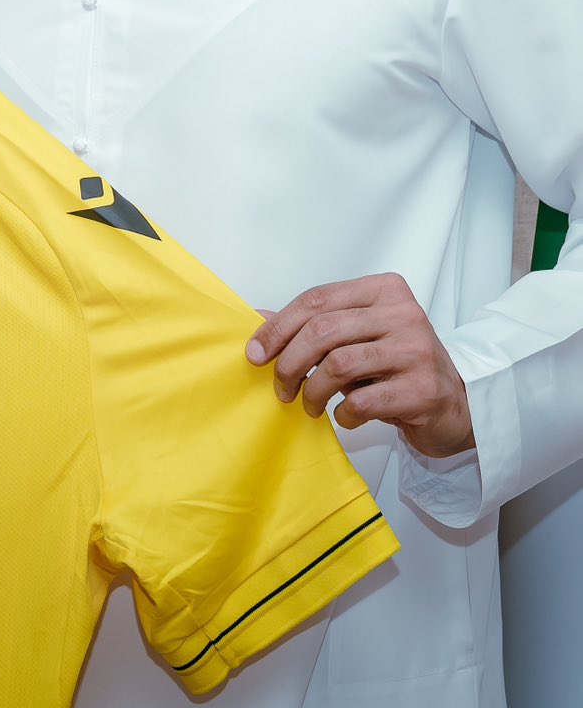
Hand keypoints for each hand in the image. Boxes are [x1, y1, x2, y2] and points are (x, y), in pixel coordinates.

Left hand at [247, 273, 473, 458]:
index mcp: (383, 290)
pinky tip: (345, 417)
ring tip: (309, 405)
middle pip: (323, 331)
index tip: (255, 354)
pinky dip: (343, 413)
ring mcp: (416, 350)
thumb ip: (311, 326)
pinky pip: (363, 400)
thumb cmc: (395, 367)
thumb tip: (256, 317)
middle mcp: (403, 313)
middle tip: (281, 388)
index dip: (278, 327)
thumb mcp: (355, 338)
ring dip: (313, 391)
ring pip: (339, 365)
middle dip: (289, 363)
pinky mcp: (423, 388)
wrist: (453, 405)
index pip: (316, 300)